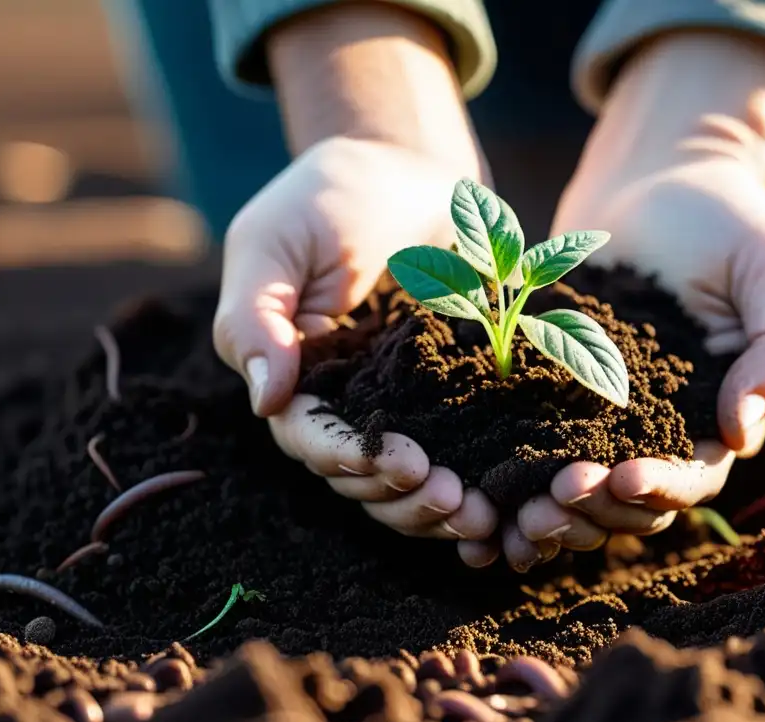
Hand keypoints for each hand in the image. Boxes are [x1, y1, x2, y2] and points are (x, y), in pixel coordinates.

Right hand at [212, 4, 499, 556]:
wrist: (407, 165)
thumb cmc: (328, 195)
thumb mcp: (274, 242)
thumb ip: (256, 317)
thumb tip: (265, 401)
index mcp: (296, 376)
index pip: (309, 439)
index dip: (346, 460)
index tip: (392, 463)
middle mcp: (348, 401)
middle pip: (363, 477)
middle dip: (403, 498)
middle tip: (452, 498)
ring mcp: (405, 402)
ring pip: (411, 482)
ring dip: (440, 508)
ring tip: (481, 514)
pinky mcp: (455, 393)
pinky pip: (463, 450)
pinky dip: (481, 482)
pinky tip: (508, 505)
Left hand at [502, 31, 764, 566]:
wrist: (654, 174)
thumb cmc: (728, 218)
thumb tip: (742, 433)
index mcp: (718, 414)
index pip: (694, 476)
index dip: (660, 489)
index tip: (621, 478)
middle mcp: (659, 427)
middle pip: (628, 500)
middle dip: (593, 510)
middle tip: (551, 501)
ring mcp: (601, 411)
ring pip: (577, 487)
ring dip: (549, 510)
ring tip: (512, 510)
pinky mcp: (550, 389)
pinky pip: (527, 442)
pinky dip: (509, 477)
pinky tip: (480, 494)